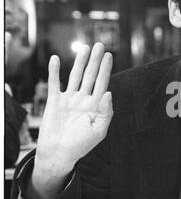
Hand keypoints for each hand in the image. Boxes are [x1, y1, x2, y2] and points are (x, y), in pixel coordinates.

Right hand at [33, 43, 112, 189]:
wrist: (59, 154)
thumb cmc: (81, 145)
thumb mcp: (99, 131)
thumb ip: (106, 112)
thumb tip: (109, 93)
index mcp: (95, 106)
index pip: (102, 83)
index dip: (105, 69)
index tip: (109, 55)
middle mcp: (83, 100)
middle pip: (90, 76)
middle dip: (95, 61)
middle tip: (99, 44)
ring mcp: (69, 99)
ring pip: (75, 76)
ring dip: (79, 62)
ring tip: (84, 48)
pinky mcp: (55, 102)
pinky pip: (54, 83)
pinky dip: (54, 71)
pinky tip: (56, 59)